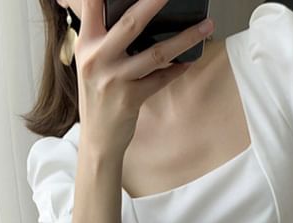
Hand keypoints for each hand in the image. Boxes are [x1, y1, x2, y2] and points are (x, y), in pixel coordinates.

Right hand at [75, 0, 214, 152]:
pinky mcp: (130, 99)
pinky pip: (161, 79)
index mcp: (85, 44)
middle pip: (129, 23)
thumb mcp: (91, 63)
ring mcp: (114, 79)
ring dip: (185, 38)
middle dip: (154, 3)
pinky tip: (190, 61)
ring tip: (206, 26)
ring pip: (155, 53)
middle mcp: (96, 59)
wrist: (97, 139)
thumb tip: (135, 14)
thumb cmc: (98, 97)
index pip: (91, 4)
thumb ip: (104, 38)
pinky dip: (178, 69)